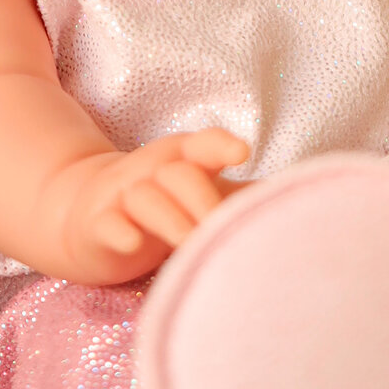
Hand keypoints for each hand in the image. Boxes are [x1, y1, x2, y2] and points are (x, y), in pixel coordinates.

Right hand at [53, 128, 249, 280]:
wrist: (86, 216)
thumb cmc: (162, 204)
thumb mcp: (202, 193)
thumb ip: (244, 195)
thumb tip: (302, 198)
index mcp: (182, 159)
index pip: (200, 144)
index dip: (218, 145)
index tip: (241, 152)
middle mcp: (152, 171)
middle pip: (179, 174)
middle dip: (202, 201)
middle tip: (222, 230)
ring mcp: (122, 197)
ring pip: (144, 197)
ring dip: (169, 219)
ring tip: (188, 241)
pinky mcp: (97, 225)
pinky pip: (106, 224)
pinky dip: (119, 232)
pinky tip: (132, 244)